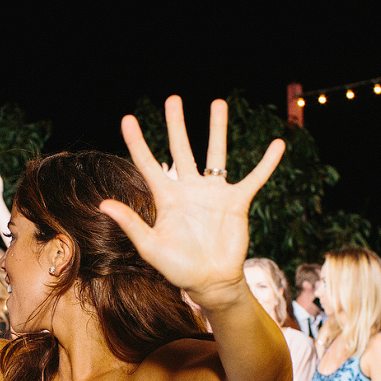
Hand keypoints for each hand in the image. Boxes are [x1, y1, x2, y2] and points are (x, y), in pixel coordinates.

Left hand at [100, 96, 284, 307]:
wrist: (210, 282)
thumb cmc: (178, 268)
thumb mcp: (150, 247)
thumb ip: (131, 223)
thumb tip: (103, 204)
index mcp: (167, 198)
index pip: (148, 164)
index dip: (137, 142)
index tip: (127, 118)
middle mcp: (189, 190)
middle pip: (181, 149)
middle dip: (176, 124)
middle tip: (173, 98)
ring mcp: (214, 194)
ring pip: (216, 153)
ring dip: (217, 129)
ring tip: (217, 103)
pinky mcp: (237, 202)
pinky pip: (255, 178)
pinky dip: (266, 163)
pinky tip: (278, 145)